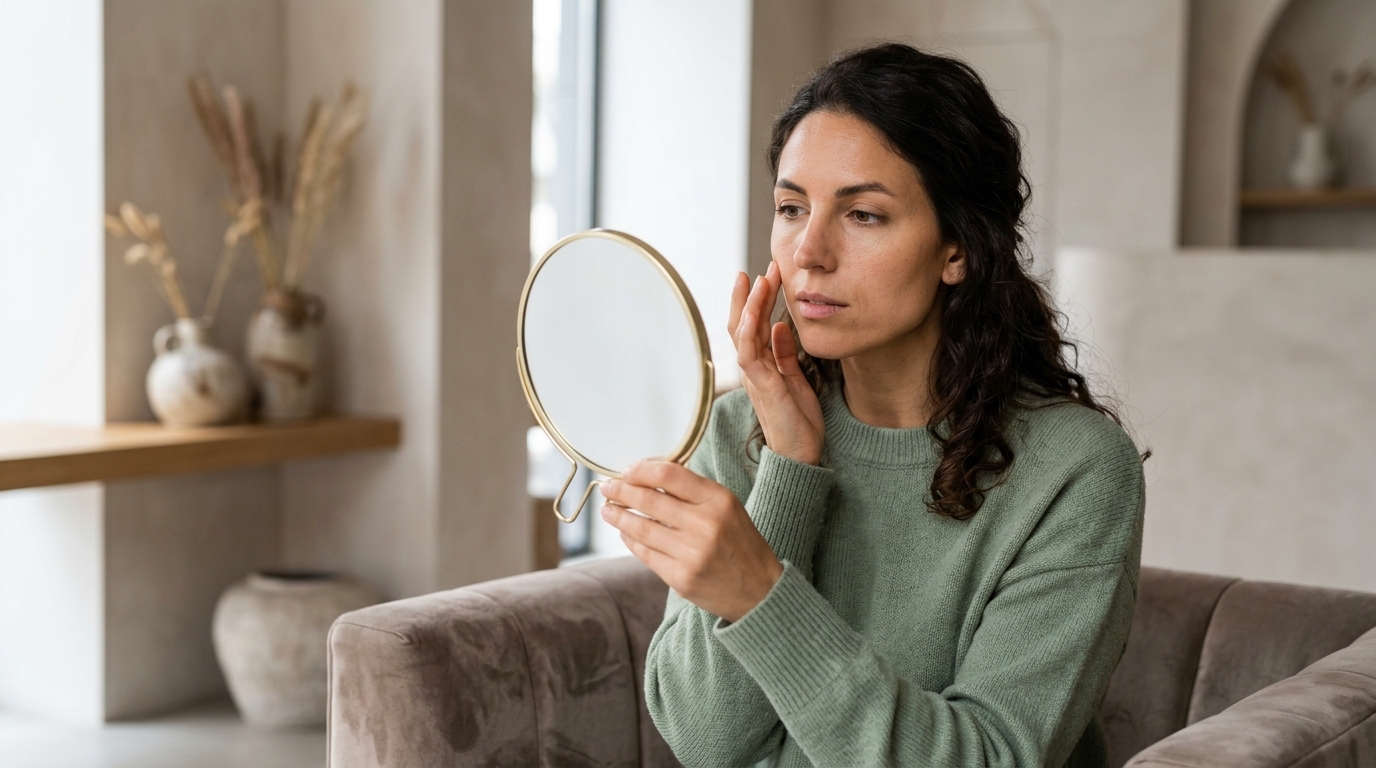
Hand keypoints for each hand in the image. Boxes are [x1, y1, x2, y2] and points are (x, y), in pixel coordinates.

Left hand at [600, 460, 781, 622]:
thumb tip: (649, 477)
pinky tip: (625, 532)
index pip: (669, 475)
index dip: (641, 471)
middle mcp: (705, 524)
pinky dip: (631, 541)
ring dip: (619, 516)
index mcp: (719, 500)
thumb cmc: (742, 544)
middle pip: (649, 500)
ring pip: (642, 529)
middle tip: (607, 488)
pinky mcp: (681, 578)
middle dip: (621, 491)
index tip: (627, 471)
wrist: (761, 591)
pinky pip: (646, 554)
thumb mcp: (728, 508)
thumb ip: (693, 492)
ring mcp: (692, 553)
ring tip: (608, 510)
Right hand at [730, 261, 824, 465]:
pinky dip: (749, 331)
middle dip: (749, 294)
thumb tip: (781, 327)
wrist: (800, 454)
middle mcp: (753, 368)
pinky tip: (757, 312)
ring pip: (743, 333)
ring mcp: (754, 376)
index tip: (767, 275)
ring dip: (751, 304)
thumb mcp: (796, 380)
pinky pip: (749, 353)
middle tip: (761, 268)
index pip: (753, 327)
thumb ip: (785, 354)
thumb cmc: (798, 422)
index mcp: (761, 366)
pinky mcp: (762, 386)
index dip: (757, 301)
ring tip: (761, 279)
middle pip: (742, 323)